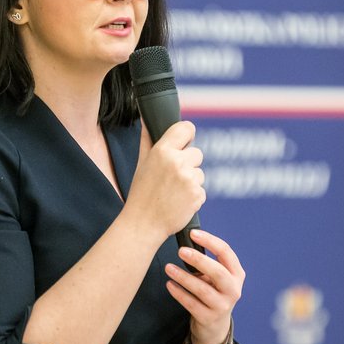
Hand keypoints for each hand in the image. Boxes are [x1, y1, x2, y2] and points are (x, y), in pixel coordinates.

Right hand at [123, 120, 205, 244]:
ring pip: (200, 173)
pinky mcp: (197, 194)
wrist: (144, 223)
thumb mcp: (142, 163)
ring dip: (191, 182)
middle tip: (171, 177)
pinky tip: (179, 202)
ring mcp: (189, 178)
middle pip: (197, 153)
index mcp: (162, 150)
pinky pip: (201, 189)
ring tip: (173, 192)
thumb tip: (147, 120)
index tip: (185, 141)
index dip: (188, 134)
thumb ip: (148, 139)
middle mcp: (177, 162)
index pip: (186, 128)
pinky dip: (193, 196)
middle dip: (188, 164)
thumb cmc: (141, 193)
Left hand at [164, 229, 244, 343]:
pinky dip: (179, 293)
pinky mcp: (209, 318)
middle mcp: (233, 290)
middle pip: (218, 272)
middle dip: (199, 260)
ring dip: (184, 277)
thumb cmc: (213, 292)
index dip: (210, 241)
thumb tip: (186, 241)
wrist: (215, 325)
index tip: (193, 233)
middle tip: (181, 250)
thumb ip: (207, 261)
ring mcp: (222, 306)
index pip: (226, 252)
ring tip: (168, 268)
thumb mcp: (217, 276)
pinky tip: (169, 284)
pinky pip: (191, 304)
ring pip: (202, 289)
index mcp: (236, 274)